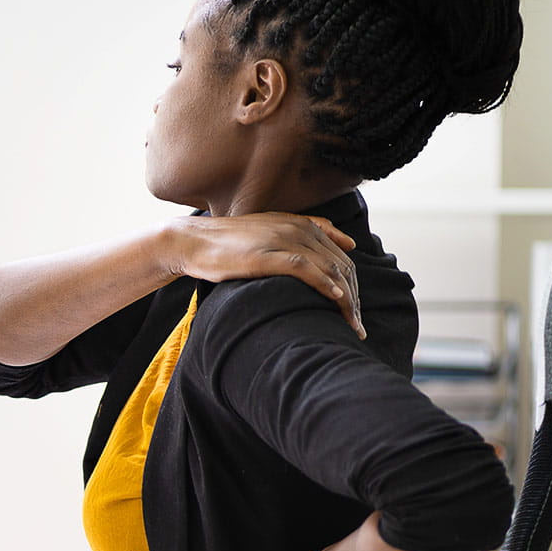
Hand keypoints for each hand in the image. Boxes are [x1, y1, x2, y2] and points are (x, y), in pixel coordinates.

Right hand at [164, 213, 364, 338]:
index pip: (342, 257)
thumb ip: (308, 231)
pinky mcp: (268, 254)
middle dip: (355, 298)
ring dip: (346, 300)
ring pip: (330, 269)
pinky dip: (325, 285)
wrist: (193, 240)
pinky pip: (306, 269)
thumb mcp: (271, 231)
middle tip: (358, 326)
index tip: (354, 312)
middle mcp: (297, 229)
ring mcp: (283, 240)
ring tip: (351, 325)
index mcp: (301, 224)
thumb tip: (348, 241)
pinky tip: (335, 300)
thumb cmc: (229, 243)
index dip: (354, 285)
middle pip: (341, 265)